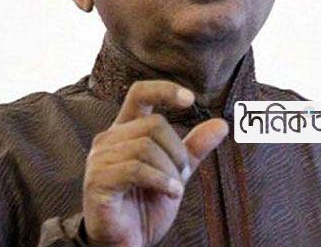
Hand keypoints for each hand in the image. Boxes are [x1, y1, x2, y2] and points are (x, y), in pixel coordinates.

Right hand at [82, 80, 228, 245]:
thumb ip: (194, 148)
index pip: (139, 93)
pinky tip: (170, 193)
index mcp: (125, 131)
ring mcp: (100, 159)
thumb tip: (221, 124)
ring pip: (147, 147)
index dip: (164, 90)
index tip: (190, 99)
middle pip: (154, 123)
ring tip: (173, 189)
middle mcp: (108, 140)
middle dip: (177, 151)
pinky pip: (136, 169)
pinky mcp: (98, 181)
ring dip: (170, 170)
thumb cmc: (144, 205)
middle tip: (182, 175)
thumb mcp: (175, 173)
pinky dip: (161, 181)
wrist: (125, 242)